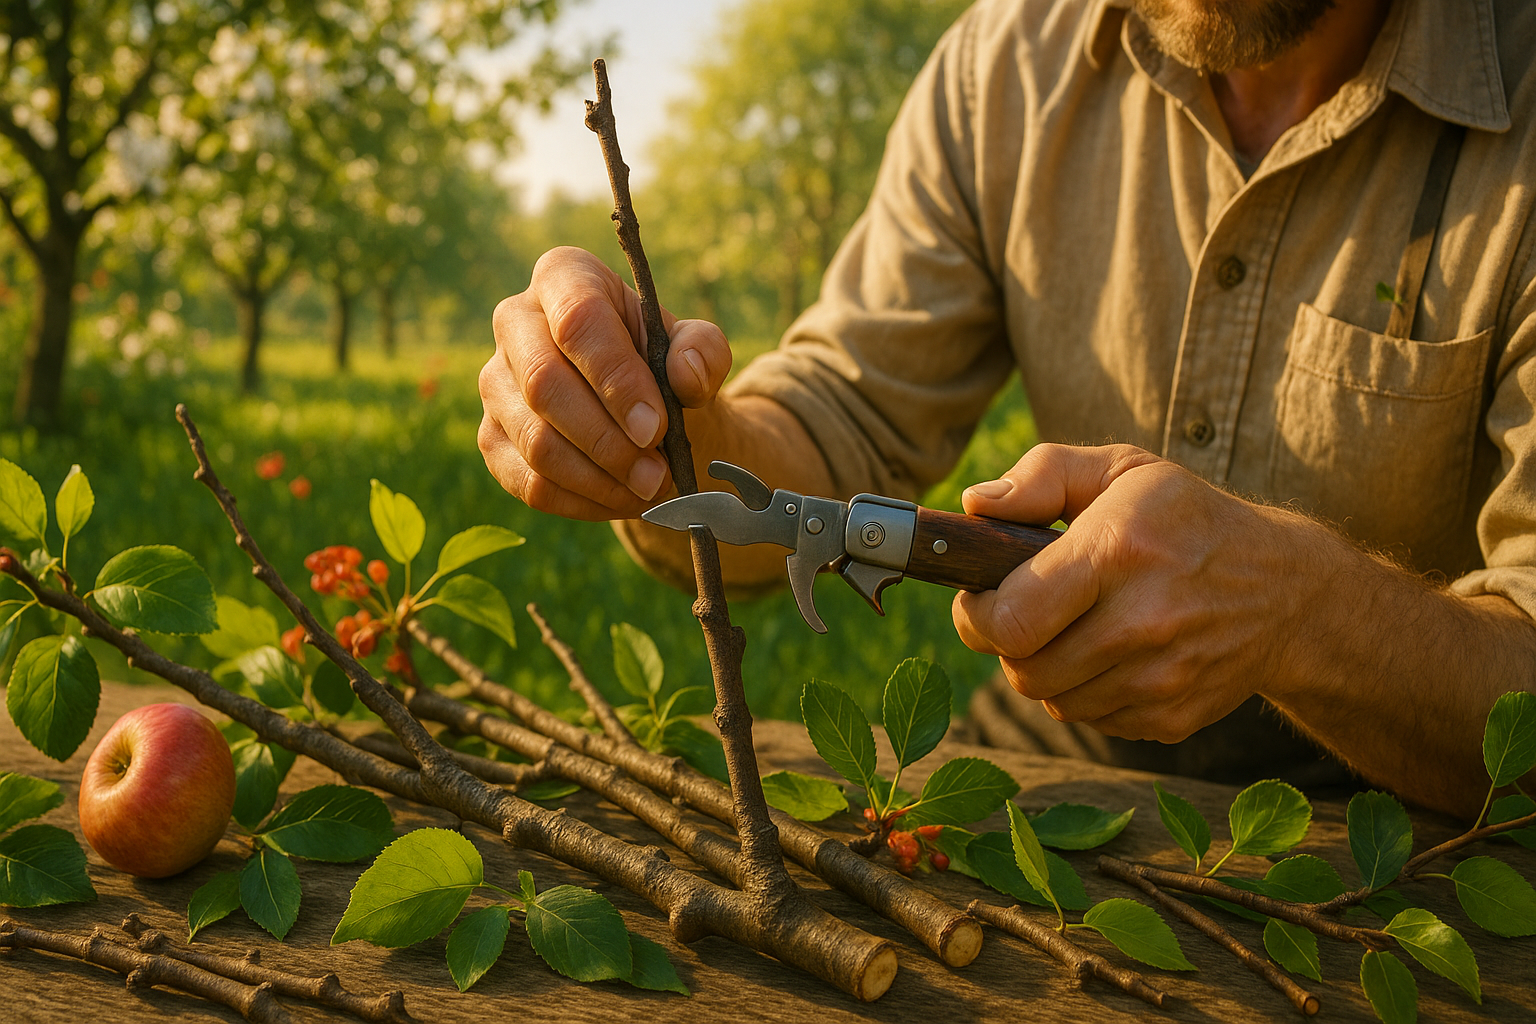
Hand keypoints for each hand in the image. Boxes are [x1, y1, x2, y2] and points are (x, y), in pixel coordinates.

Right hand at [479, 247, 732, 520]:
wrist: (639, 407)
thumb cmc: (663, 366)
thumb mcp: (697, 349)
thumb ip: (703, 352)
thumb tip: (685, 374)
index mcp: (564, 277)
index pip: (578, 321)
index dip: (616, 379)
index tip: (656, 428)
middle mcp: (514, 321)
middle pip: (544, 384)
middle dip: (607, 441)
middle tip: (658, 474)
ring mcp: (494, 382)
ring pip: (535, 442)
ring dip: (600, 479)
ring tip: (650, 489)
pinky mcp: (492, 437)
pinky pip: (529, 482)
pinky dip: (583, 502)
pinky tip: (623, 500)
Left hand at [951, 443, 1324, 743]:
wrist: (1286, 591)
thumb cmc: (1184, 519)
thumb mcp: (1124, 468)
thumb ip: (1042, 473)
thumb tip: (976, 505)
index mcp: (1118, 552)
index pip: (1014, 619)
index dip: (977, 615)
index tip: (980, 596)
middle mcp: (1143, 621)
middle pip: (1024, 670)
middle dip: (1008, 643)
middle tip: (1024, 612)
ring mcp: (1161, 678)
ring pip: (1052, 700)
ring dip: (1045, 668)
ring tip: (1072, 627)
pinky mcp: (1172, 718)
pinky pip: (1091, 719)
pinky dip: (1084, 691)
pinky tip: (1109, 652)